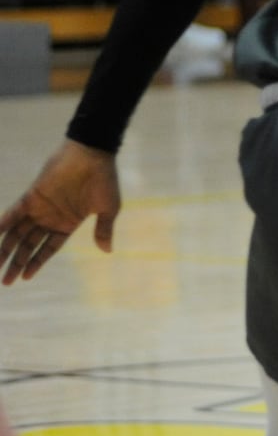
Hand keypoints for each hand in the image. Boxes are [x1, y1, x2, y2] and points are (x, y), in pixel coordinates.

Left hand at [0, 140, 120, 284]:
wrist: (93, 153)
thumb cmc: (105, 180)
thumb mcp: (108, 208)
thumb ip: (104, 229)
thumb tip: (108, 251)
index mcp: (68, 223)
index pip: (48, 248)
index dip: (36, 263)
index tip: (25, 277)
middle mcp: (50, 218)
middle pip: (29, 245)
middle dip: (17, 262)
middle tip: (5, 282)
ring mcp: (39, 207)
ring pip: (17, 233)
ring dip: (5, 249)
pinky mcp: (31, 196)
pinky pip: (12, 214)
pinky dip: (2, 226)